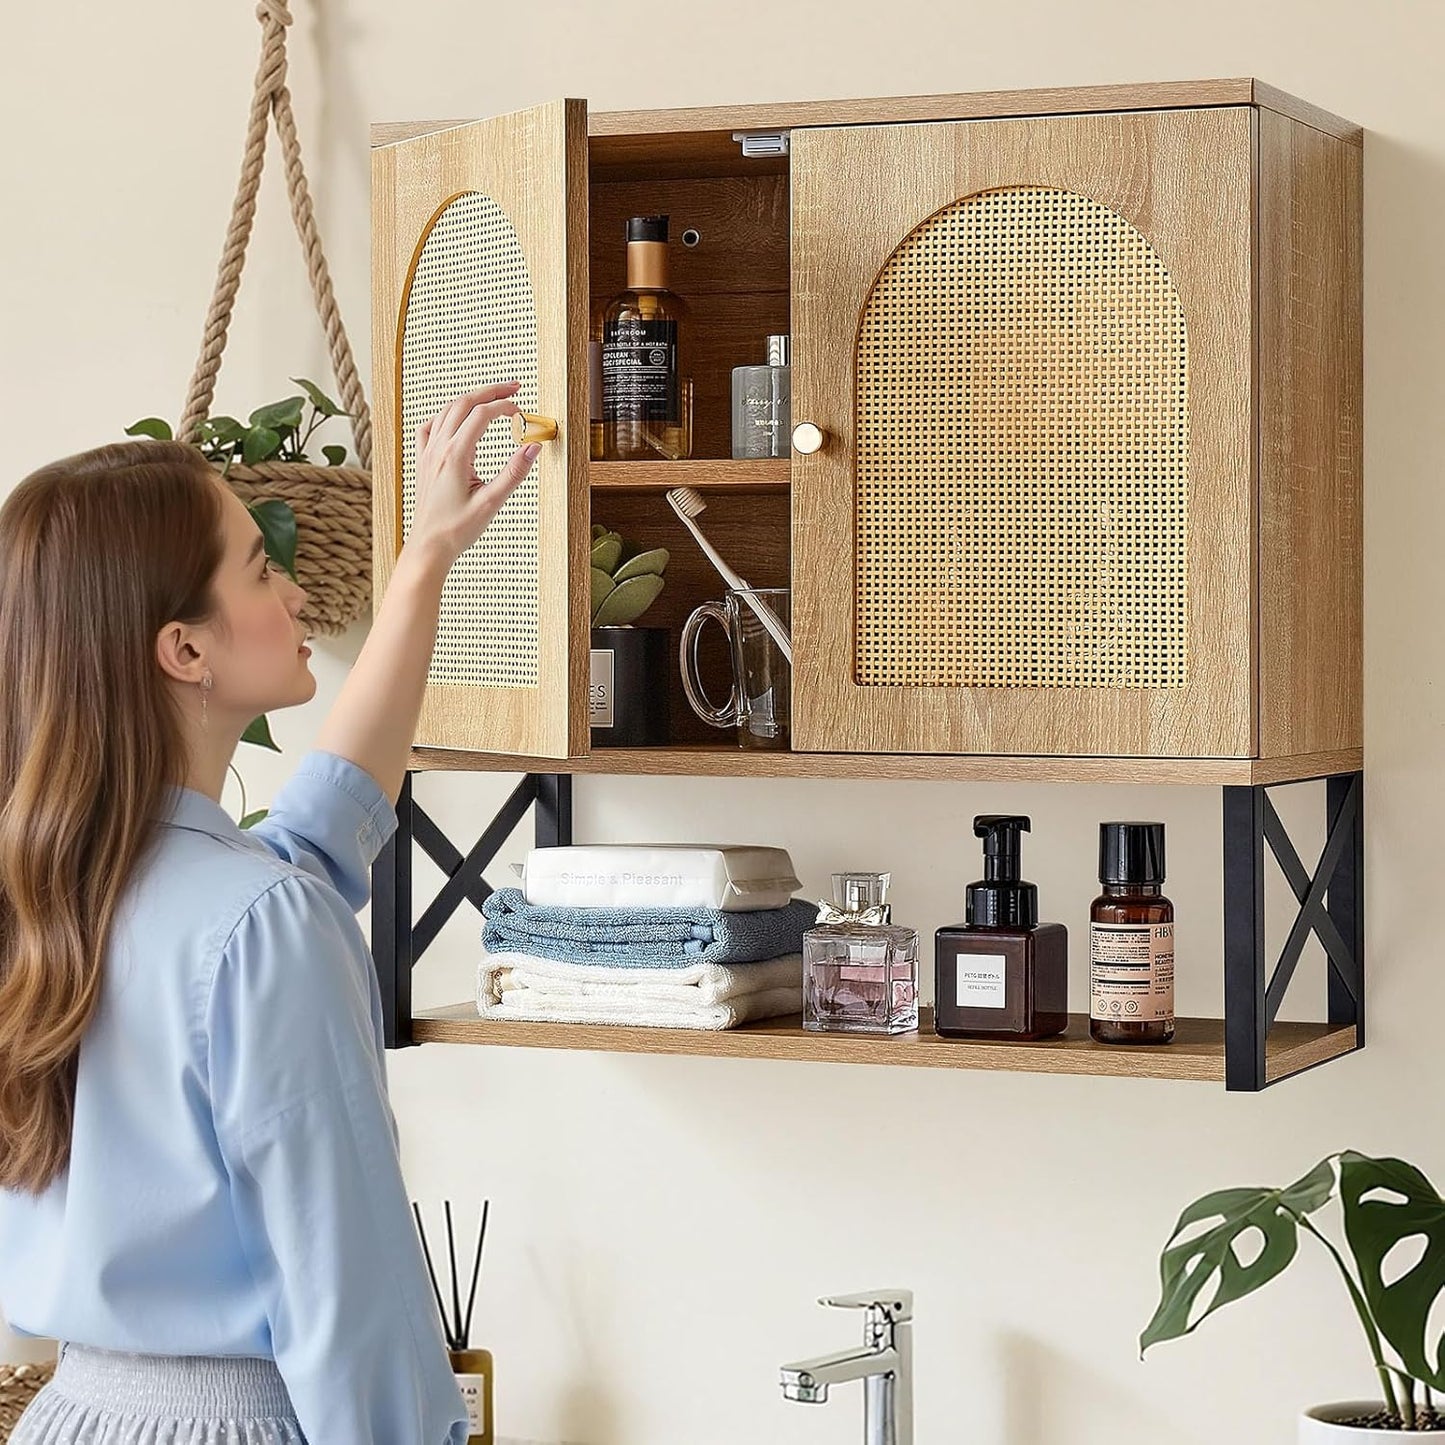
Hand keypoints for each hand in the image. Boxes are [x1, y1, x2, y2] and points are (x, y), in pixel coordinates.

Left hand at [405, 381, 540, 567]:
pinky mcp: (424, 462)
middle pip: (463, 403)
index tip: (520, 411)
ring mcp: (428, 453)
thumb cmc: (456, 530)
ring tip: (490, 399)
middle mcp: (438, 449)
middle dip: (489, 391)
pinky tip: (454, 420)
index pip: (481, 415)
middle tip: (512, 388)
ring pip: (447, 411)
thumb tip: (532, 447)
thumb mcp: (492, 503)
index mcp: (455, 456)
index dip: (504, 406)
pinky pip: (430, 427)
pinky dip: (445, 416)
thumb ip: (514, 473)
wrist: (429, 547)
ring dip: (469, 400)